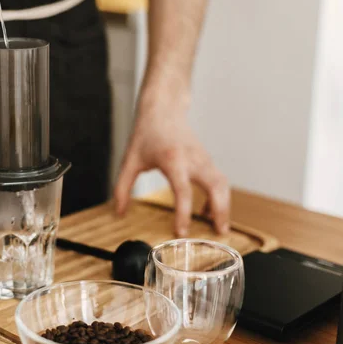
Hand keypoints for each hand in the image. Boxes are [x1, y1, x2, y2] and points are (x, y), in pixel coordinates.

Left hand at [113, 87, 229, 235]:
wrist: (163, 110)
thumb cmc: (146, 134)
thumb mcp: (130, 160)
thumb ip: (122, 187)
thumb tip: (119, 212)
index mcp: (172, 160)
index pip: (183, 191)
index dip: (184, 214)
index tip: (182, 232)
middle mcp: (193, 159)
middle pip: (215, 187)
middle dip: (220, 211)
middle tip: (219, 233)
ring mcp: (203, 158)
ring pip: (222, 184)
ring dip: (224, 206)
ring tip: (218, 227)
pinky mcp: (207, 159)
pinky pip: (219, 181)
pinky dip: (219, 196)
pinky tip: (208, 211)